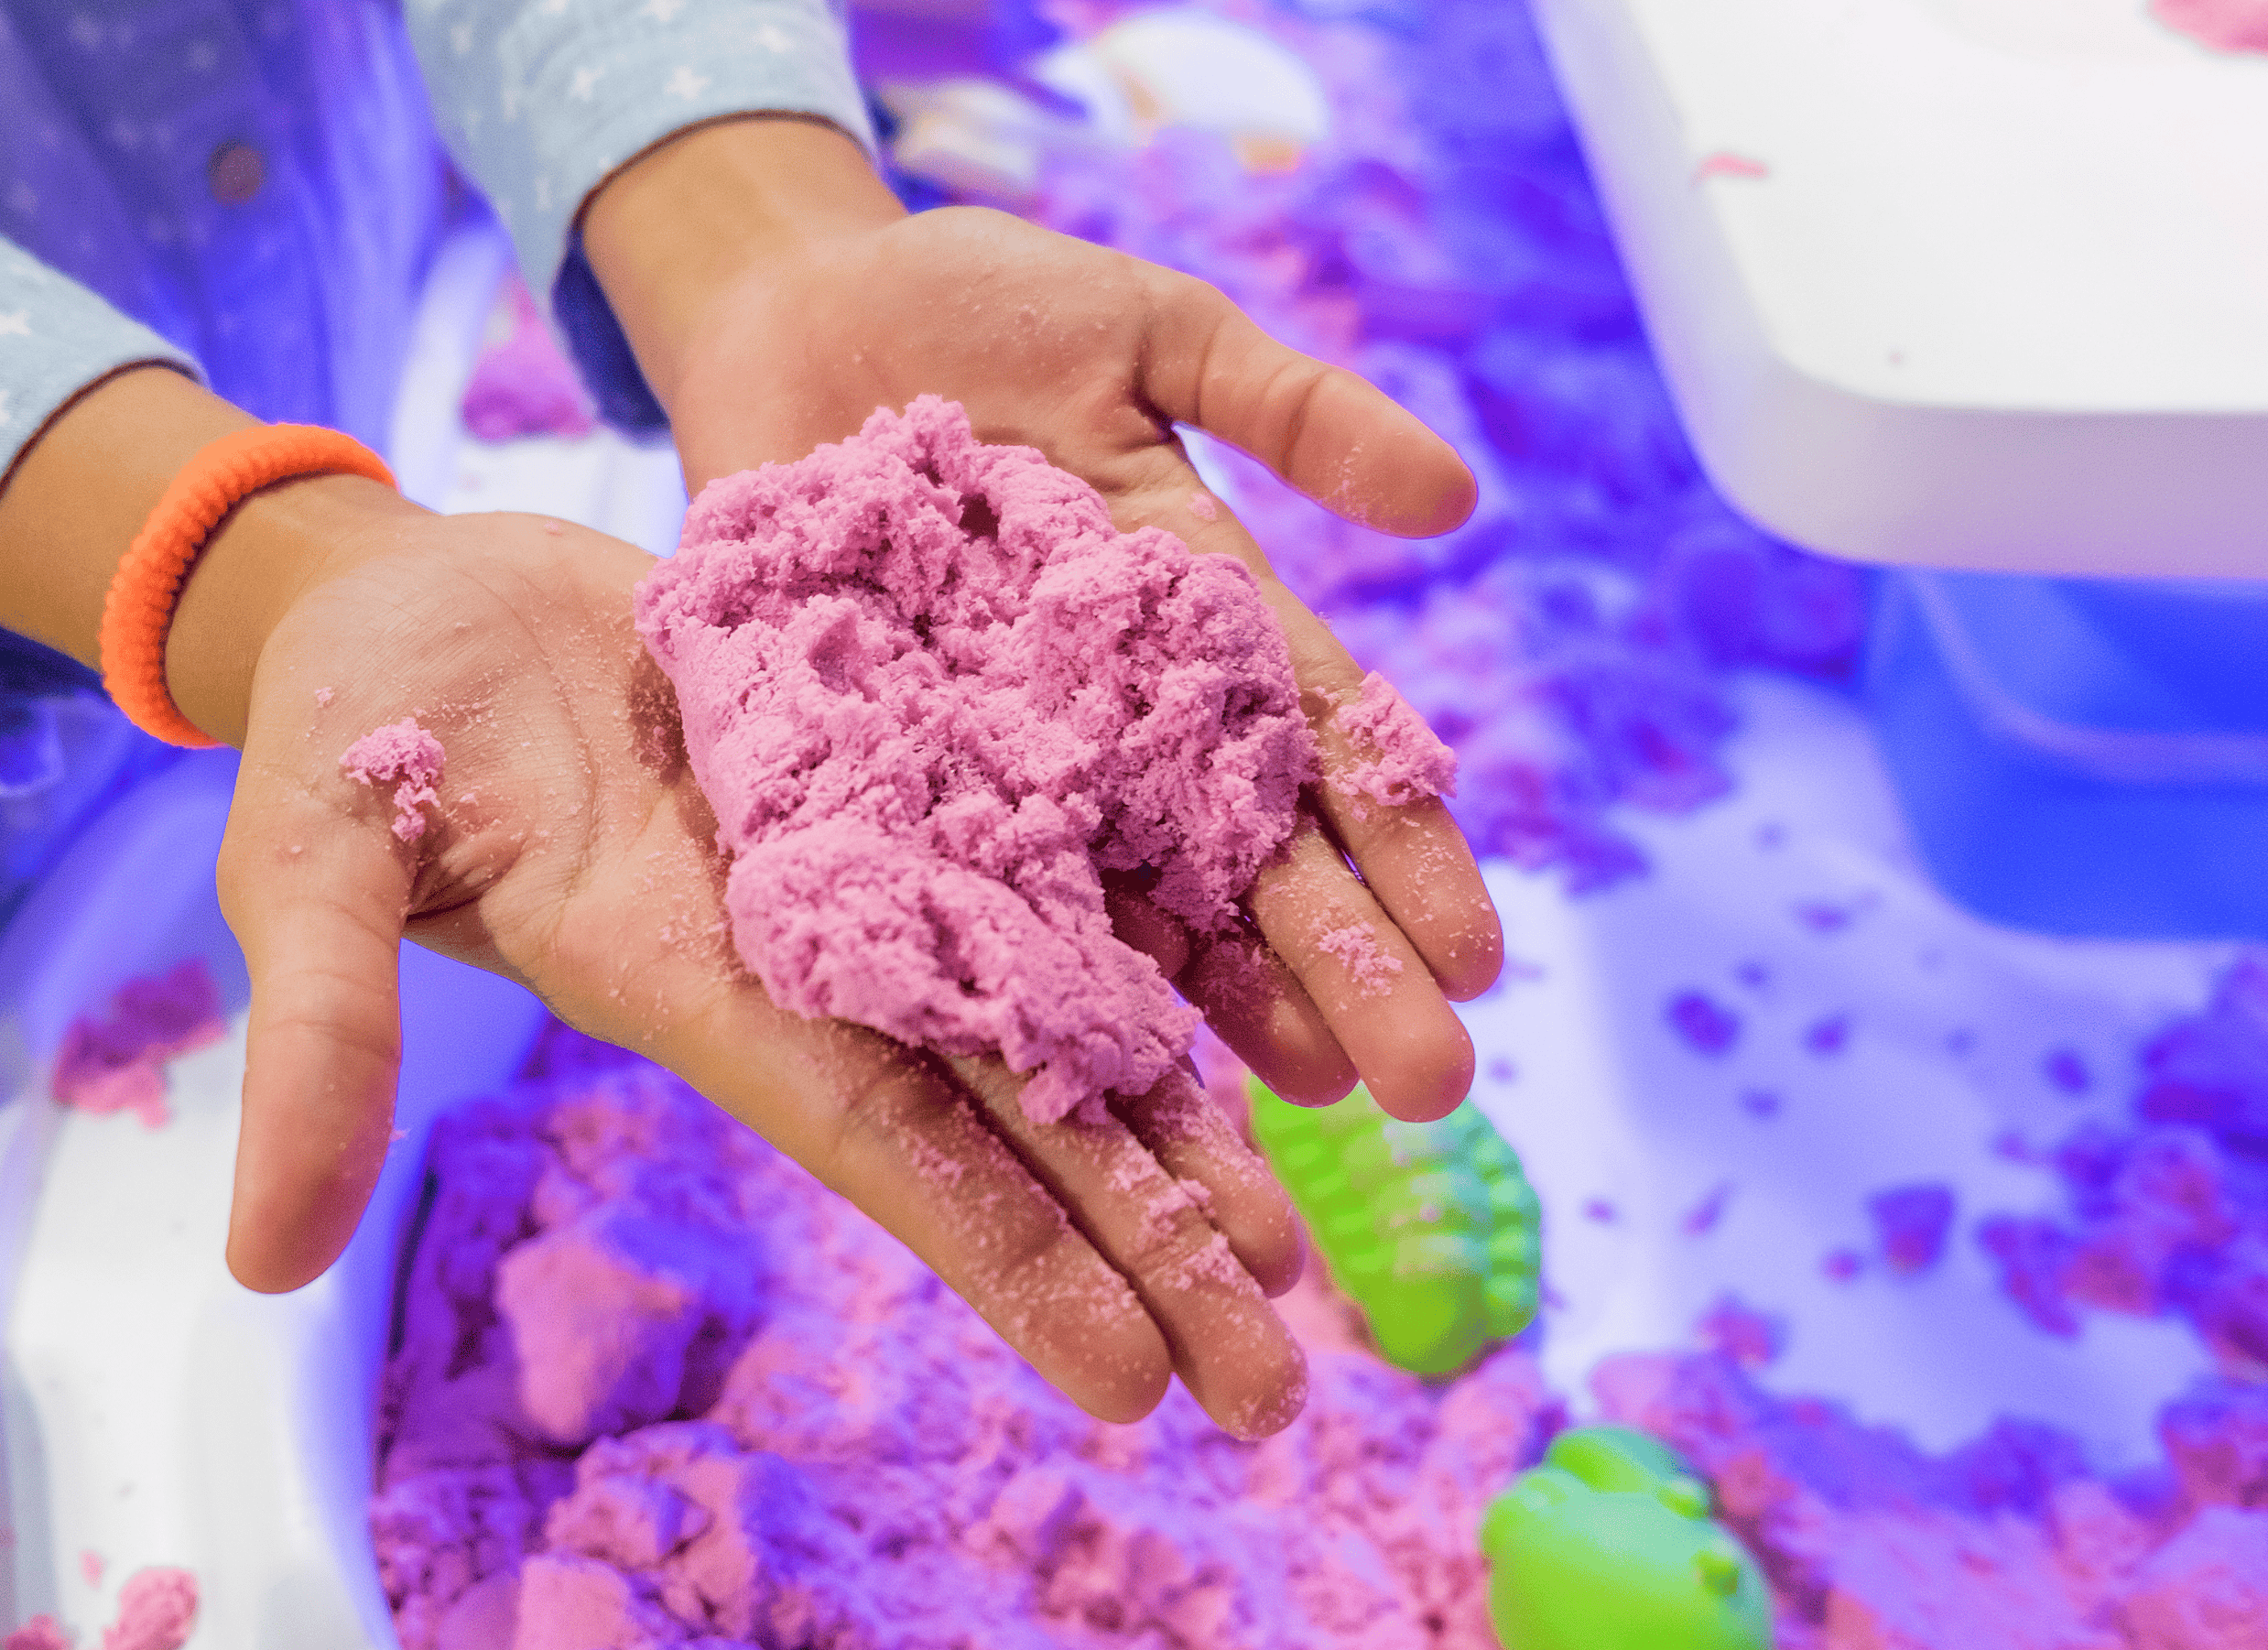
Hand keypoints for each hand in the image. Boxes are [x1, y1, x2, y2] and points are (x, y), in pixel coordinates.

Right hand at [0, 369, 1310, 1434]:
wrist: (421, 592)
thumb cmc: (351, 727)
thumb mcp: (313, 863)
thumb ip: (319, 1037)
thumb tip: (260, 1266)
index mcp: (702, 987)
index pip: (883, 1149)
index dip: (1009, 1255)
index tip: (1137, 1381)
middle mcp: (817, 950)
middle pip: (1013, 1112)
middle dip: (1144, 1243)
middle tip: (1286, 1379)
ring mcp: (874, 848)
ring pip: (1064, 993)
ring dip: (1187, 1107)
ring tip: (1315, 1224)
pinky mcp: (907, 742)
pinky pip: (1063, 833)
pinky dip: (1163, 910)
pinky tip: (1271, 981)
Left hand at [586, 119, 1505, 1125]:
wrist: (789, 310)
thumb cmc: (977, 305)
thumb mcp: (1152, 330)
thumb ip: (1291, 410)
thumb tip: (1461, 503)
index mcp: (1203, 617)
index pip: (1326, 750)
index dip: (1403, 852)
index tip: (1478, 956)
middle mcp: (1120, 715)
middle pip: (1250, 856)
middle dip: (1345, 968)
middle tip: (1432, 1088)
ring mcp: (1008, 754)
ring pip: (1129, 899)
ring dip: (1221, 1008)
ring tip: (1311, 1109)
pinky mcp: (882, 768)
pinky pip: (958, 881)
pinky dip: (1022, 972)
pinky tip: (1091, 1072)